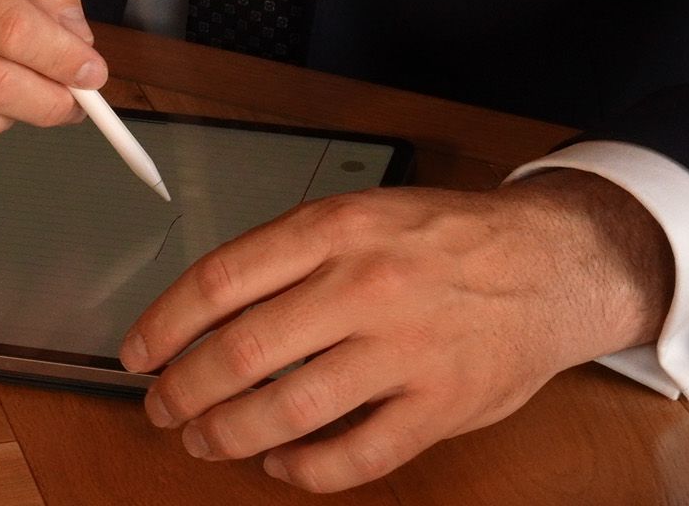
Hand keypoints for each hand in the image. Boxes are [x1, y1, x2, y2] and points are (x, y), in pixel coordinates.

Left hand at [118, 170, 672, 492]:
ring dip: (230, 434)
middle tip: (162, 407)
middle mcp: (366, 285)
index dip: (165, 325)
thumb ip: (288, 256)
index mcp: (335, 229)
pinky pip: (357, 455)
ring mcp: (406, 348)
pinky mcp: (442, 404)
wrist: (550, 264)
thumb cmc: (442, 242)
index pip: (220, 281)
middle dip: (185, 390)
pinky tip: (281, 465)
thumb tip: (201, 309)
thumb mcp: (359, 216)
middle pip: (242, 351)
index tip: (138, 354)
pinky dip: (306, 470)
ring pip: (290, 409)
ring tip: (205, 440)